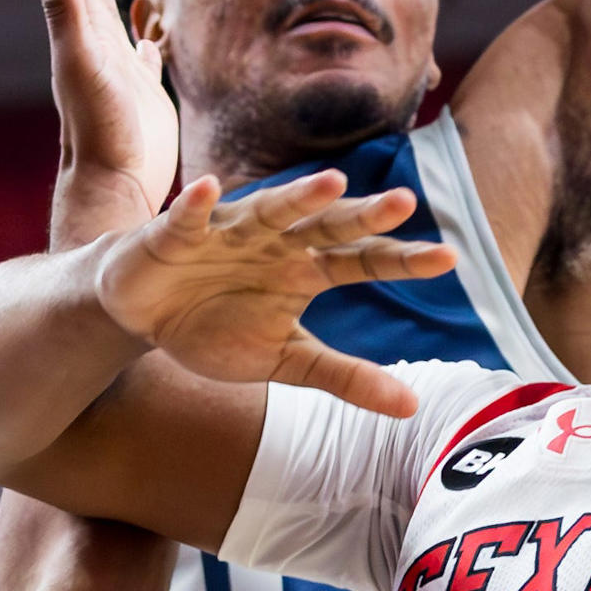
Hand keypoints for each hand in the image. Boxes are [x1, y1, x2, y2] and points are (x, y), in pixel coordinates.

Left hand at [21, 0, 177, 246]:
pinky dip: (141, 33)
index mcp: (79, 26)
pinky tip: (144, 32)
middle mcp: (92, 39)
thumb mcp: (80, 60)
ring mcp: (115, 62)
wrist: (114, 185)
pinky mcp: (137, 88)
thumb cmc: (98, 128)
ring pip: (105, 3)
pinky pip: (139, 49)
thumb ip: (62, 5)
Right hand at [91, 171, 458, 415]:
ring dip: (297, 197)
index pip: (363, 260)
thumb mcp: (284, 361)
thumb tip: (413, 407)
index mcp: (305, 269)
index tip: (449, 258)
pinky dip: (195, 205)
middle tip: (403, 203)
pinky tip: (207, 190)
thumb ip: (345, 377)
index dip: (401, 259)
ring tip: (332, 183)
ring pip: (268, 210)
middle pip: (327, 225)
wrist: (141, 314)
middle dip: (361, 215)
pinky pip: (187, 217)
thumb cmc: (217, 327)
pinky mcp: (175, 233)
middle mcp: (276, 242)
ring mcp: (228, 232)